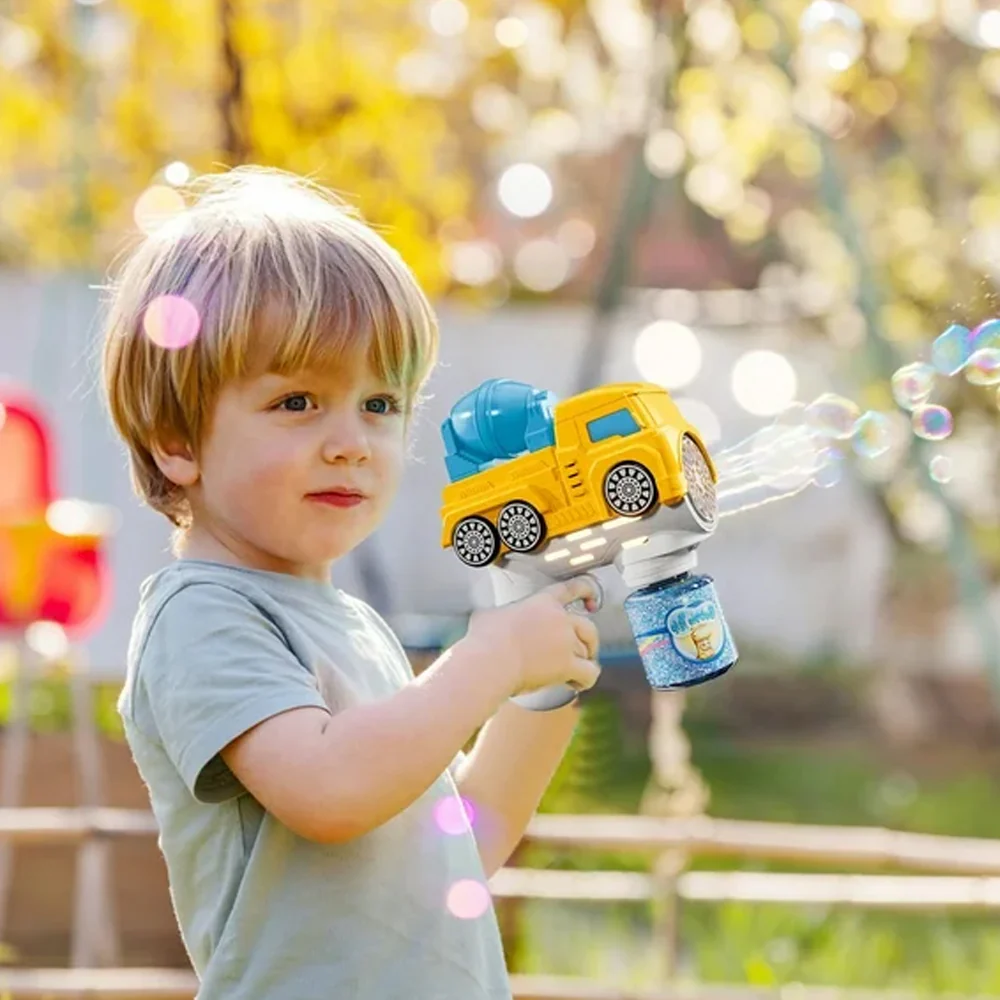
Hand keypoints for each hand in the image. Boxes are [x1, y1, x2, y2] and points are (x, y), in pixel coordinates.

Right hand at [464, 576, 600, 697]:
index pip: (572, 590)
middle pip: (589, 627)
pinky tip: (579, 684)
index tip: (591, 601)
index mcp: (543, 602)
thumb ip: (496, 614)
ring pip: (588, 651)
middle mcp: (560, 619)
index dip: (586, 592)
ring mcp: (566, 642)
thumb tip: (486, 618)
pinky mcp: (567, 665)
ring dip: (584, 661)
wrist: (489, 661)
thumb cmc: (484, 639)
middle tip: (586, 649)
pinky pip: (590, 672)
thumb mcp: (487, 615)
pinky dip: (587, 679)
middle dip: (590, 639)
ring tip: (576, 673)